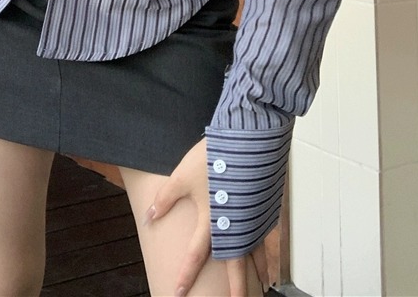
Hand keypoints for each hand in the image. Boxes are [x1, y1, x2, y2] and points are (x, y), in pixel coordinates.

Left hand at [145, 138, 268, 295]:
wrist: (248, 136)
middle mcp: (234, 224)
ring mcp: (253, 218)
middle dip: (234, 289)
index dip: (186, 275)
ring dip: (254, 274)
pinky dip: (268, 253)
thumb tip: (149, 217)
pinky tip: (268, 260)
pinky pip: (267, 238)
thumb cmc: (216, 154)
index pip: (196, 255)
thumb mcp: (183, 175)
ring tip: (260, 288)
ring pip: (255, 254)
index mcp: (211, 219)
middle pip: (234, 265)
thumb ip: (166, 198)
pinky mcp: (266, 208)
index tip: (179, 292)